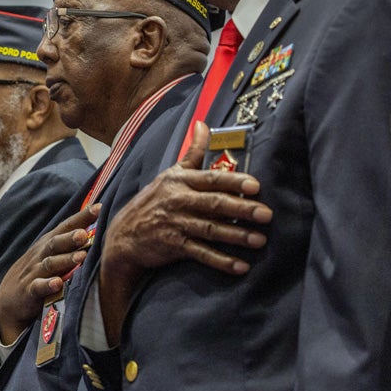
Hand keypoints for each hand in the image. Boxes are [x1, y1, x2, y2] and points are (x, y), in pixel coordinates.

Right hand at [0, 205, 97, 343]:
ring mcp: (34, 272)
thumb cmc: (37, 273)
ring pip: (50, 264)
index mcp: (48, 244)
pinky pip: (37, 287)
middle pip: (56, 243)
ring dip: (65, 259)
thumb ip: (69, 243)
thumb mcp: (51, 255)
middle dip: (70, 237)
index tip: (99, 207)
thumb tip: (96, 229)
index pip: (65, 227)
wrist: (8, 299)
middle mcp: (41, 255)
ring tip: (81, 257)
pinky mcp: (28, 291)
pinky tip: (57, 283)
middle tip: (85, 234)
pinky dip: (47, 285)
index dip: (81, 217)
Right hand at [98, 122, 271, 344]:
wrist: (124, 235)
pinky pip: (201, 253)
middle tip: (267, 214)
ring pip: (210, 229)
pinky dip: (221, 261)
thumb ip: (192, 152)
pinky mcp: (174, 246)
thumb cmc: (154, 200)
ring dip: (236, 236)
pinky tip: (241, 266)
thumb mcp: (171, 173)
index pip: (211, 179)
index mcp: (180, 181)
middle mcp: (178, 201)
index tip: (255, 186)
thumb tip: (203, 123)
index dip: (234, 181)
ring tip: (260, 240)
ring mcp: (176, 224)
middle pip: (214, 204)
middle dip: (242, 209)